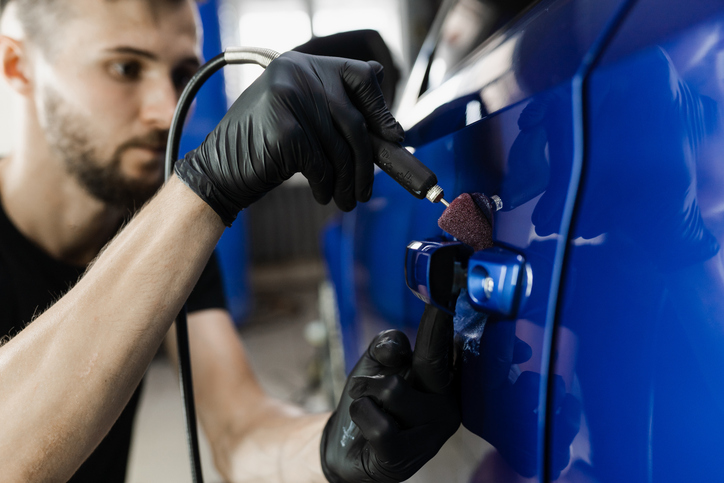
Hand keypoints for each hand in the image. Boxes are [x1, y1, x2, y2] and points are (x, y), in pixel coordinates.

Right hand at [175, 51, 403, 225]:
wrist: (218, 171)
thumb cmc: (264, 148)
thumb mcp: (301, 119)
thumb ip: (335, 111)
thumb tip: (390, 126)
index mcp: (303, 64)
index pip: (359, 75)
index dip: (380, 109)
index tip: (392, 138)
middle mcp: (296, 74)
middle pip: (353, 120)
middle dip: (366, 162)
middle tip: (367, 188)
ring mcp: (288, 100)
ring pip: (340, 148)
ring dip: (348, 181)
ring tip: (348, 199)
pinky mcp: (285, 131)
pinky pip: (322, 165)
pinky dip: (326, 185)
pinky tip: (323, 194)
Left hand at [321, 305, 460, 481]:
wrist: (344, 447)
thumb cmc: (369, 399)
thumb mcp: (375, 363)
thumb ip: (387, 344)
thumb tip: (399, 349)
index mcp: (446, 378)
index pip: (444, 342)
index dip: (445, 320)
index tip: (450, 297)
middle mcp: (448, 404)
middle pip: (427, 361)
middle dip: (392, 364)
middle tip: (363, 385)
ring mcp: (432, 434)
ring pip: (393, 389)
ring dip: (365, 393)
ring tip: (368, 408)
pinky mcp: (407, 456)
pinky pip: (378, 421)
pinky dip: (360, 416)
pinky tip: (366, 430)